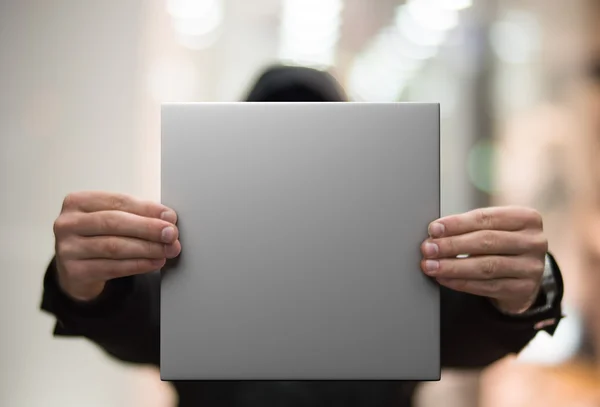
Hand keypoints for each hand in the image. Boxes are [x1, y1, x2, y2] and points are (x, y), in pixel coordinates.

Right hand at [53, 191, 180, 300]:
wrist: (76, 270)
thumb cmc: (99, 237)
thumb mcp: (113, 219)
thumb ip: (138, 215)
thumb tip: (168, 218)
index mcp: (77, 202)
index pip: (118, 202)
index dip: (147, 209)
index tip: (170, 216)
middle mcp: (68, 223)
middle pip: (114, 222)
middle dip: (148, 228)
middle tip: (171, 234)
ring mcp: (67, 249)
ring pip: (115, 246)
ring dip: (147, 248)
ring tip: (167, 250)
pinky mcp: (75, 272)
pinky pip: (113, 268)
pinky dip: (139, 265)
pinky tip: (155, 262)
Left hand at [420, 206, 547, 313]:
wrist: (523, 273)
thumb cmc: (500, 243)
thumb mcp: (494, 228)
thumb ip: (469, 227)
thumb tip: (435, 233)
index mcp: (526, 217)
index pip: (485, 218)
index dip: (457, 224)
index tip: (433, 229)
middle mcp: (534, 241)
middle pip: (486, 241)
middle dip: (452, 245)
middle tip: (428, 249)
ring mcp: (532, 267)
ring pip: (486, 266)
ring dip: (453, 266)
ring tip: (431, 266)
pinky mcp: (524, 289)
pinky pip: (487, 286)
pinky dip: (461, 282)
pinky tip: (444, 279)